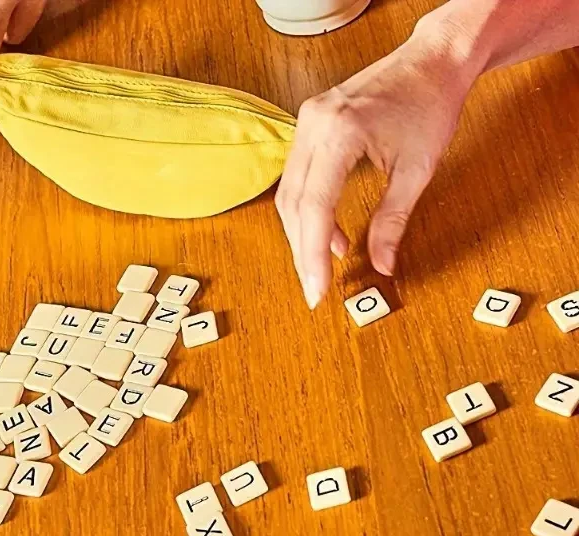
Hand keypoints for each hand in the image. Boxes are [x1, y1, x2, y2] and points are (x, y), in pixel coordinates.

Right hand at [275, 21, 479, 307]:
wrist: (433, 59)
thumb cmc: (431, 104)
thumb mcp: (417, 170)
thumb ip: (394, 221)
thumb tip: (383, 264)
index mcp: (341, 132)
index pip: (315, 207)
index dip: (312, 254)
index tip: (317, 288)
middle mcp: (314, 124)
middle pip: (293, 204)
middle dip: (303, 250)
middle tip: (316, 285)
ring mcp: (307, 122)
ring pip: (289, 193)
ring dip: (303, 233)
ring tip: (325, 262)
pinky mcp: (309, 125)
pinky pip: (297, 177)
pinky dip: (309, 210)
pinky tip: (330, 233)